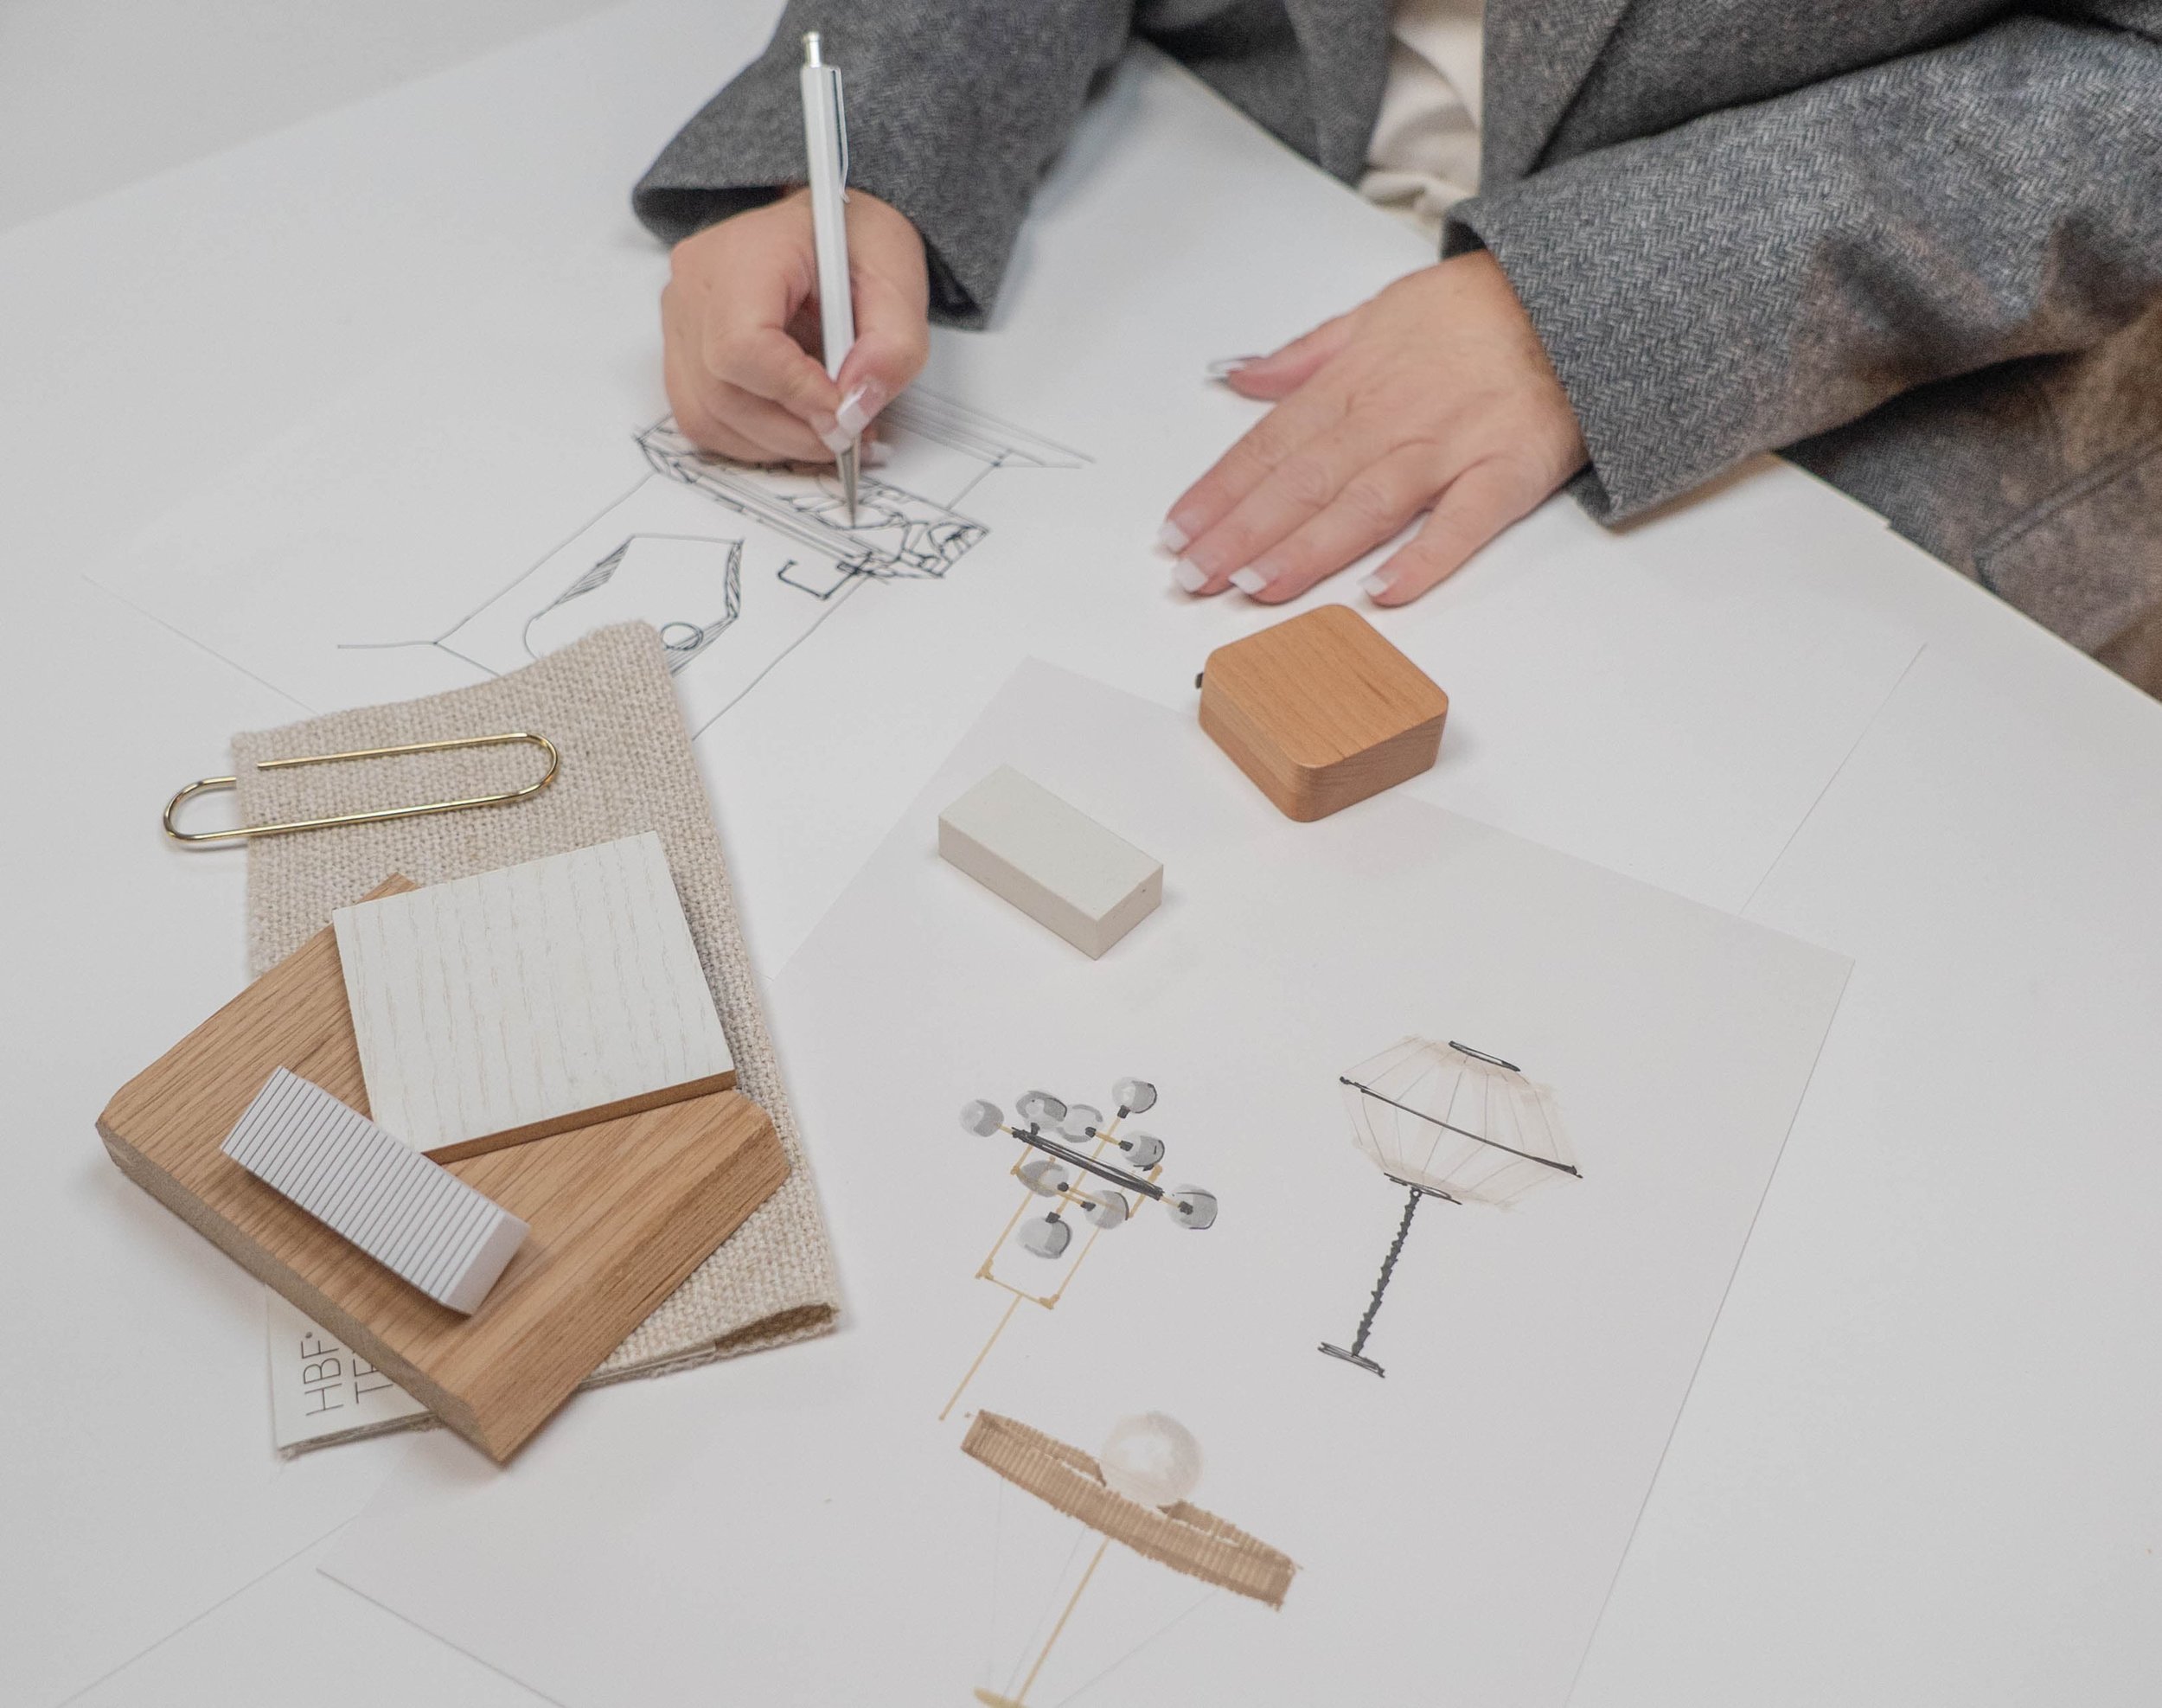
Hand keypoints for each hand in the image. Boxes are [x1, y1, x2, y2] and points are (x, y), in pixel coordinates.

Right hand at [661, 187, 928, 462]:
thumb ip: (892, 347)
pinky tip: (796, 423)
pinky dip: (754, 439)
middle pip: (723, 392)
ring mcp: (680, 319)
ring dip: (776, 443)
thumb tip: (856, 408)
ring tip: (827, 427)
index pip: (742, 345)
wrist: (833, 228)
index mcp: (746, 252)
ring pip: (707, 417)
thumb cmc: (857, 243)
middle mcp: (696, 284)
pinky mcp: (682, 352)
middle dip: (795, 430)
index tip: (844, 409)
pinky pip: (703, 420)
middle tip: (849, 431)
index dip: (796, 393)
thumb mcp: (900, 279)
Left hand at [1160, 251, 1585, 604]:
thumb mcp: (1379, 310)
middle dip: (1241, 532)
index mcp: (1354, 382)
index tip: (1176, 532)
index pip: (1269, 444)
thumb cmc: (1477, 309)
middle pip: (1303, 481)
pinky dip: (1425, 557)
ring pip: (1365, 505)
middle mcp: (1392, 417)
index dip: (1219, 491)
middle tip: (1192, 576)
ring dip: (1307, 549)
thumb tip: (1239, 378)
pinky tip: (1382, 593)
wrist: (1577, 293)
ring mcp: (1450, 447)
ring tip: (1256, 587)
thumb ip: (1306, 354)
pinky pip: (1463, 522)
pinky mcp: (1507, 473)